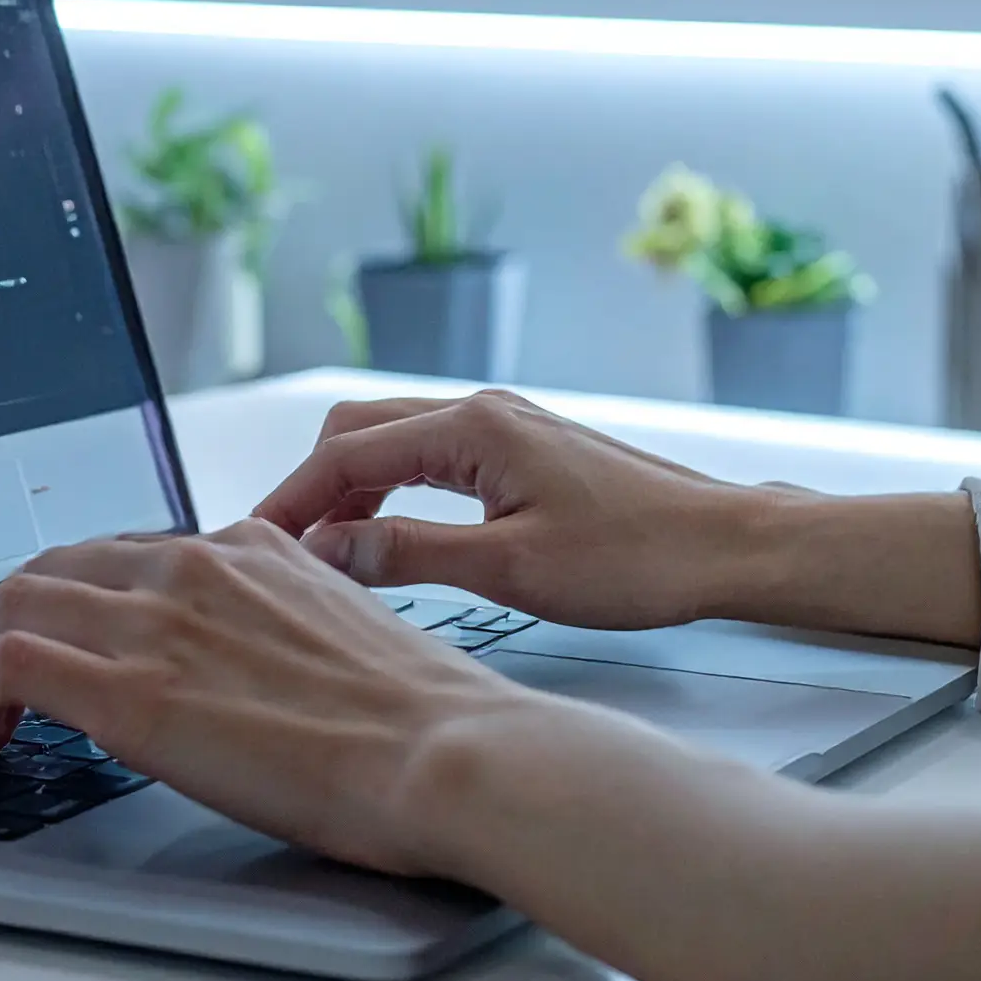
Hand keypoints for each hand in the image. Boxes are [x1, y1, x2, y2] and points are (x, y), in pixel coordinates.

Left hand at [0, 518, 532, 873]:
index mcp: (248, 547)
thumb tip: (236, 656)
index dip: (72, 601)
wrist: (450, 753)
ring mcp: (156, 621)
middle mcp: (194, 565)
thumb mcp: (338, 630)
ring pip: (16, 601)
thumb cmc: (420, 718)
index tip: (62, 643)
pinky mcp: (132, 692)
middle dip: (11, 622)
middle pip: (53, 567)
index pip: (122, 553)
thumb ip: (273, 621)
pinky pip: (6, 663)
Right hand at [254, 391, 980, 646]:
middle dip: (310, 487)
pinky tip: (389, 542)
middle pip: (357, 432)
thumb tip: (328, 553)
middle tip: (279, 551)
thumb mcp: (512, 570)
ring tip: (324, 556)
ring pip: (391, 443)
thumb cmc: (637, 559)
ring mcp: (502, 425)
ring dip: (349, 492)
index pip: (345, 454)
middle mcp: (480, 410)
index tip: (253, 544)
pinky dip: (390, 493)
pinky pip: (428, 459)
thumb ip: (410, 556)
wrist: (727, 547)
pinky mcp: (521, 450)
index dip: (291, 501)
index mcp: (471, 427)